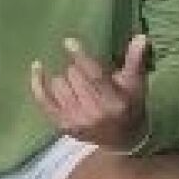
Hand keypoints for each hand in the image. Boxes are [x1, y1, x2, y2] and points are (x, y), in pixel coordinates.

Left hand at [30, 34, 148, 150]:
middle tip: (87, 75)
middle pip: (74, 76)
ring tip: (77, 84)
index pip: (95, 76)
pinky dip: (38, 82)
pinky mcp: (62, 124)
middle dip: (78, 69)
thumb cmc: (130, 106)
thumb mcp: (136, 84)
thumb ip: (135, 60)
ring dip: (65, 79)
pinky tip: (37, 67)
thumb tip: (141, 37)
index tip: (68, 42)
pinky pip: (43, 99)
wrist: (123, 140)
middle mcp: (94, 112)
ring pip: (58, 84)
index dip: (80, 57)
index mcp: (114, 100)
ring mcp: (76, 119)